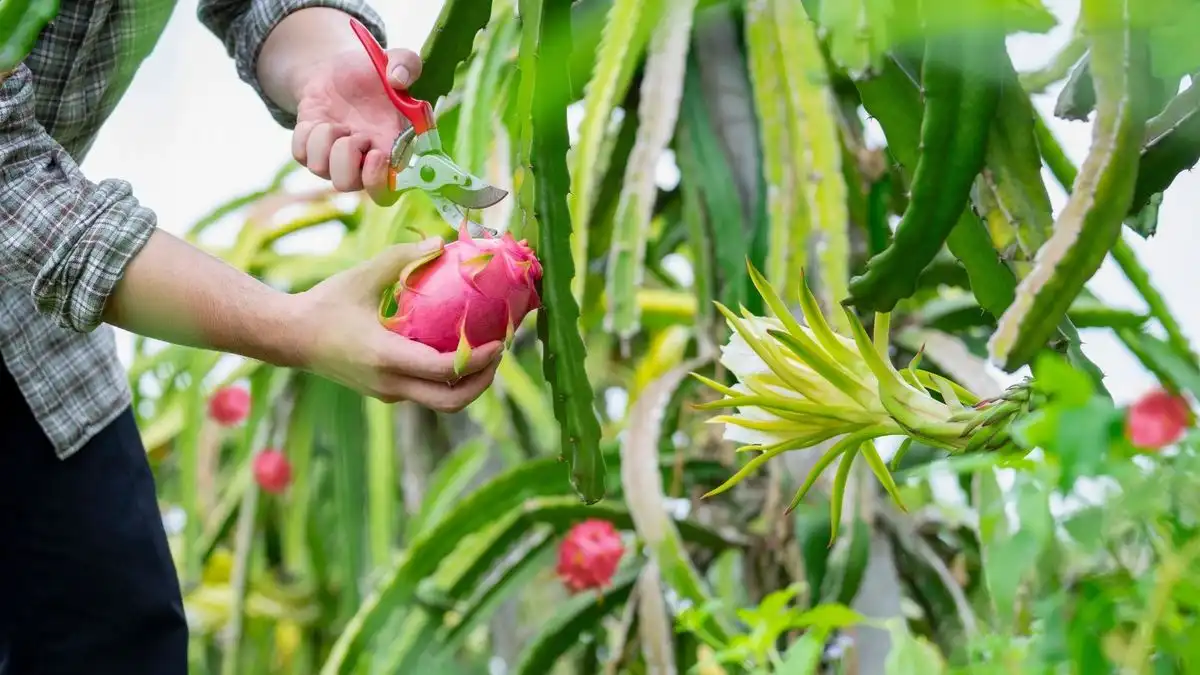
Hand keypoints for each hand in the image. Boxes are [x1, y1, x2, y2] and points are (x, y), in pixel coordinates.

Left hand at [290, 43, 422, 204]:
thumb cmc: (373, 73)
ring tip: (336, 123)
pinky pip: (301, 154)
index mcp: (392, 150)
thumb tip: (398, 80)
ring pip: (321, 170)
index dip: (379, 181)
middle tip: (353, 134)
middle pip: (348, 186)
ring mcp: (335, 159)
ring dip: (326, 139)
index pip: (388, 191)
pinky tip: (319, 121)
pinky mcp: (310, 151)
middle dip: (345, 158)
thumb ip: (408, 64)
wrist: (337, 71)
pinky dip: (306, 134)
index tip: (375, 153)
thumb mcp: (396, 59)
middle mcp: (364, 162)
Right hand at [293, 237, 503, 411]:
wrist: (288, 338)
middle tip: (498, 353)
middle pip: (451, 402)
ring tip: (485, 353)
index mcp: (386, 357)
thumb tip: (440, 242)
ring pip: (441, 403)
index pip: (445, 370)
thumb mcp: (361, 276)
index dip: (478, 360)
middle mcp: (390, 384)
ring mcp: (387, 393)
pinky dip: (448, 380)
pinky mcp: (385, 392)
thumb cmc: (324, 304)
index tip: (499, 342)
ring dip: (468, 384)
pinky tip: (457, 351)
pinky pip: (426, 393)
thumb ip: (401, 258)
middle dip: (482, 382)